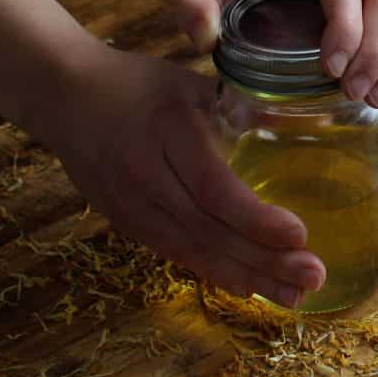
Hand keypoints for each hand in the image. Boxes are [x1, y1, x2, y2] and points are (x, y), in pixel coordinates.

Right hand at [37, 44, 325, 307]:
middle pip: (208, 229)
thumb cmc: (139, 82)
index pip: (213, 188)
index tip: (300, 235)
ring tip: (293, 295)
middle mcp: (145, 173)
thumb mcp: (192, 82)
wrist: (64, 93)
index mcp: (169, 129)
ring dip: (246, 276)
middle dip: (264, 259)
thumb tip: (305, 126)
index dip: (256, 219)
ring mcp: (129, 203)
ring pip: (192, 250)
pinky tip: (248, 286)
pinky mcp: (123, 221)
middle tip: (313, 276)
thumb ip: (243, 107)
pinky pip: (174, 253)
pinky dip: (214, 271)